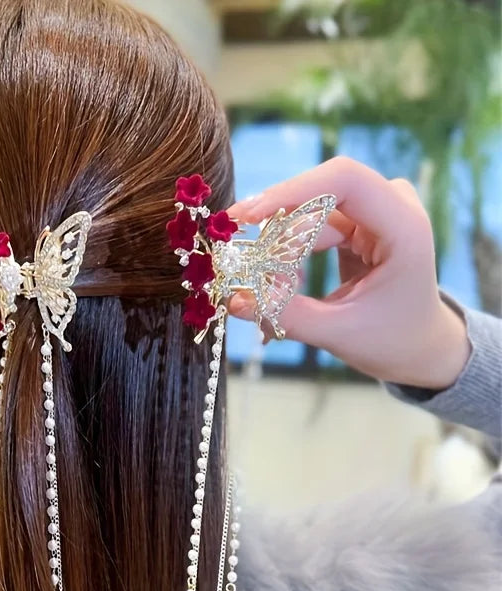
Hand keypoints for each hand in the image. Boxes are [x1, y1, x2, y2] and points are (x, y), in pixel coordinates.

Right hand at [227, 156, 469, 389]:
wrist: (419, 347)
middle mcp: (392, 207)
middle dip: (278, 230)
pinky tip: (282, 284)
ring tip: (271, 293)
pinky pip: (309, 226)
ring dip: (281, 250)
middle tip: (243, 267)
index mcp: (403, 227)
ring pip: (308, 214)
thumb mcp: (339, 332)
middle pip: (318, 194)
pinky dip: (288, 253)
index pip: (345, 181)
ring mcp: (373, 211)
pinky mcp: (355, 223)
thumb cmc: (391, 341)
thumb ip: (286, 316)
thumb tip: (234, 300)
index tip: (249, 217)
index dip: (293, 191)